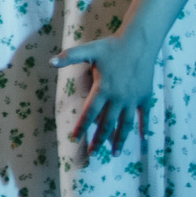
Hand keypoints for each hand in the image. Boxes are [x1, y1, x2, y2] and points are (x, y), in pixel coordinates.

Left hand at [52, 29, 157, 156]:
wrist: (140, 42)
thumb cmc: (113, 46)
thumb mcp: (89, 50)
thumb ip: (70, 56)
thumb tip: (51, 61)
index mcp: (103, 89)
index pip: (90, 113)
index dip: (82, 127)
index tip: (75, 139)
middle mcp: (118, 98)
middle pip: (107, 124)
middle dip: (99, 140)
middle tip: (92, 154)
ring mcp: (133, 99)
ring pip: (125, 124)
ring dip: (119, 140)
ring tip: (114, 154)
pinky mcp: (145, 97)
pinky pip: (144, 116)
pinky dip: (143, 128)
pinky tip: (143, 139)